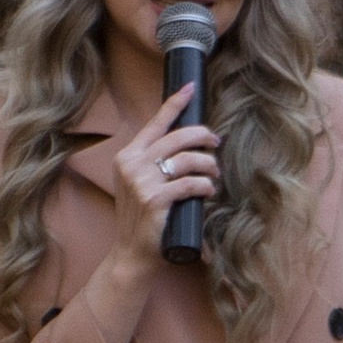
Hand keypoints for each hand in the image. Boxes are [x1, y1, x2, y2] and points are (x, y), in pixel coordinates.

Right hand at [107, 84, 220, 265]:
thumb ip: (154, 163)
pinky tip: (208, 190)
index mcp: (127, 156)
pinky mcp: (155, 201)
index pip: (155, 123)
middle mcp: (131, 165)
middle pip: (177, 137)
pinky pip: (190, 184)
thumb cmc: (142, 219)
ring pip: (187, 159)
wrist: (131, 253)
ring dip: (208, 165)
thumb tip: (188, 144)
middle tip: (215, 143)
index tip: (191, 89)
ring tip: (214, 174)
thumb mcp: (139, 184)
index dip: (175, 104)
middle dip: (202, 136)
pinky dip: (204, 185)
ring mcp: (142, 183)